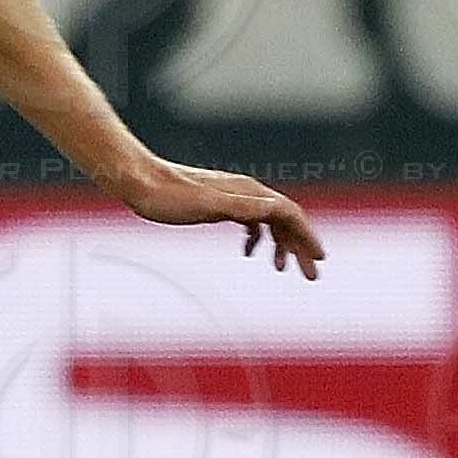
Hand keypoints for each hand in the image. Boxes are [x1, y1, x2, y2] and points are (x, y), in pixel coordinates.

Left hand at [117, 157, 323, 277]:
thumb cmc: (168, 198)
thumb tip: (279, 209)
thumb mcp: (208, 206)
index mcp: (248, 192)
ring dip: (281, 244)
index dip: (307, 236)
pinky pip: (249, 221)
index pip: (290, 214)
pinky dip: (256, 238)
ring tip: (283, 269)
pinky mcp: (218, 204)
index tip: (318, 260)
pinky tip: (249, 254)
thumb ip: (244, 208)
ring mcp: (232, 197)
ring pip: (268, 221)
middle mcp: (246, 192)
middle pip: (285, 219)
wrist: (139, 181)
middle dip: (300, 247)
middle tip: (310, 276)